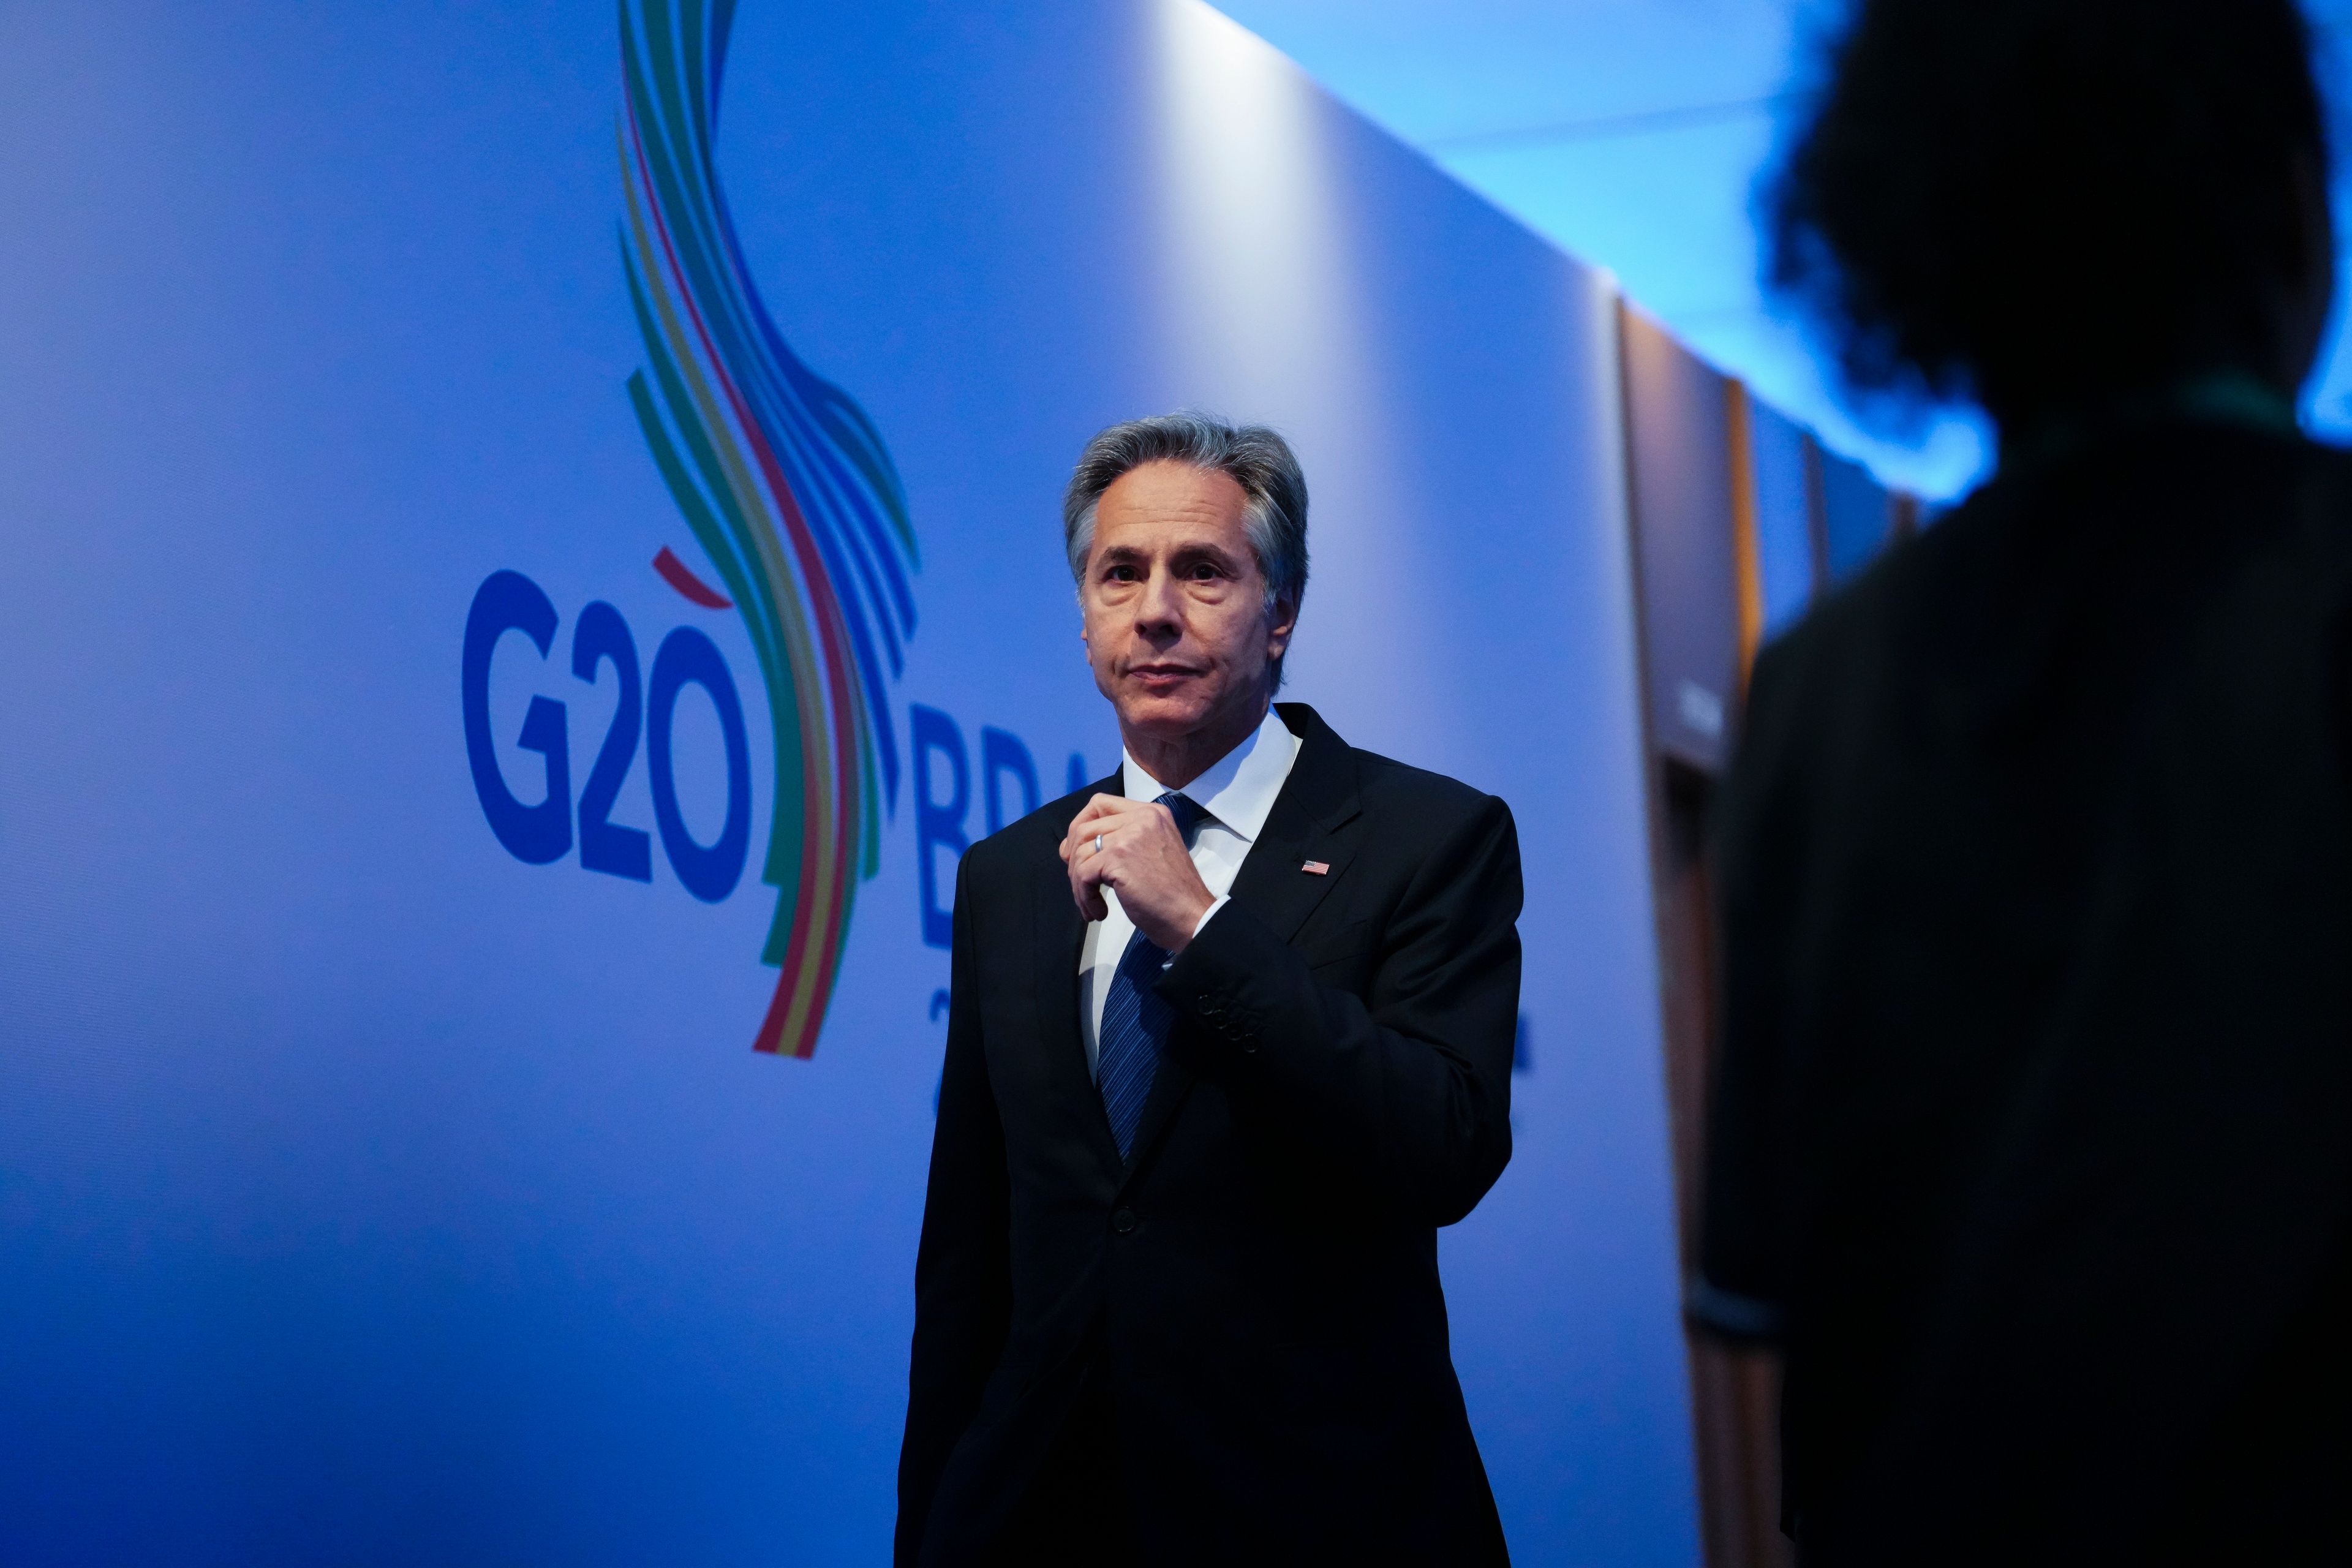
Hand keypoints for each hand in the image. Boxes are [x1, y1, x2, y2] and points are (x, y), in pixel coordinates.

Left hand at [1058, 794, 1215, 950]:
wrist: (1193, 918)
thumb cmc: (1173, 895)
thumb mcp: (1152, 852)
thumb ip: (1122, 840)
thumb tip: (1072, 847)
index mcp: (1151, 813)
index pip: (1100, 804)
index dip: (1081, 825)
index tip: (1077, 852)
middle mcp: (1141, 818)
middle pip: (1084, 827)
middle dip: (1073, 858)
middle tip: (1081, 883)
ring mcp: (1130, 836)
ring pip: (1080, 853)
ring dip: (1079, 884)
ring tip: (1092, 905)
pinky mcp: (1118, 858)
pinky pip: (1082, 874)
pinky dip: (1084, 897)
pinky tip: (1099, 912)